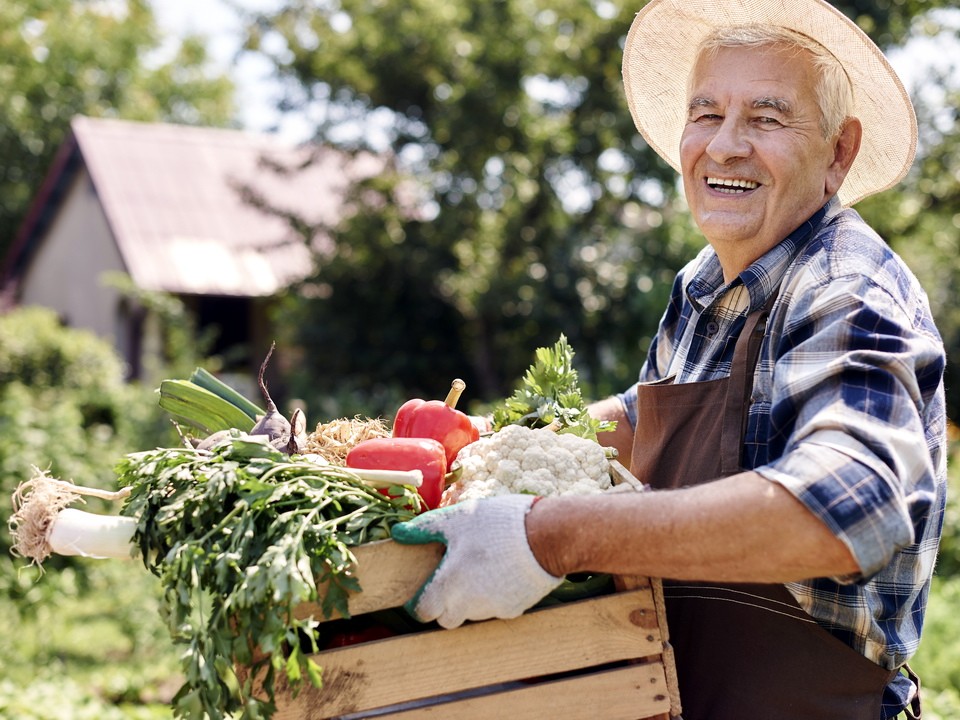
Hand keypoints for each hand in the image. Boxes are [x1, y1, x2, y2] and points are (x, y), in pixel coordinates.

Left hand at [390, 495, 563, 628]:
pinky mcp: (514, 610)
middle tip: (449, 577)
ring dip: (468, 600)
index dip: (418, 603)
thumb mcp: (455, 519)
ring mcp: (492, 611)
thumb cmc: (496, 526)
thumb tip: (397, 533)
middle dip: (442, 604)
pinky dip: (492, 596)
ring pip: (470, 614)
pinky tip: (499, 572)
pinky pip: (494, 609)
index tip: (421, 589)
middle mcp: (467, 606)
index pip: (422, 612)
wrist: (547, 537)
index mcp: (448, 586)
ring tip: (477, 569)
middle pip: (445, 618)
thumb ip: (423, 529)